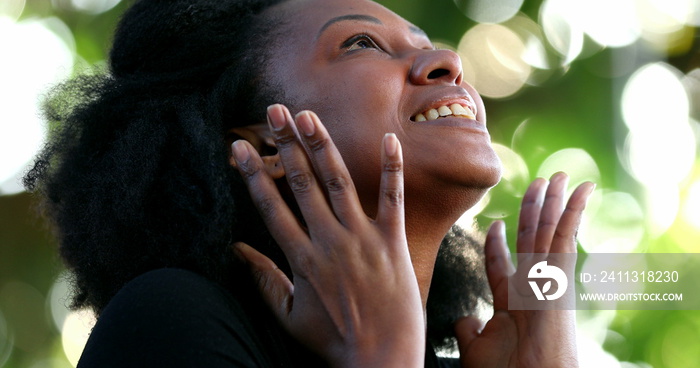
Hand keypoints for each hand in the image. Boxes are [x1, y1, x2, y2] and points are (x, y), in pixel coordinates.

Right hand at [230, 105, 424, 367]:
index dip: (252, 174)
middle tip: (273, 112)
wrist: (382, 357)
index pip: (270, 206)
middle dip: (285, 144)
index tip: (238, 147)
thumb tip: (236, 250)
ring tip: (309, 116)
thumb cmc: (333, 340)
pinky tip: (390, 139)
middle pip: (301, 183)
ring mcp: (363, 238)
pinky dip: (392, 168)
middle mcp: (329, 241)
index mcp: (301, 258)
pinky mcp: (392, 241)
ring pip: (339, 182)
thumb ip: (262, 279)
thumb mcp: (288, 315)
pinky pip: (393, 198)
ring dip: (323, 146)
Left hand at [455, 173, 593, 367]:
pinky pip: (568, 237)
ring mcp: (548, 279)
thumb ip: (468, 328)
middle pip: (531, 238)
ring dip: (555, 202)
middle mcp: (531, 285)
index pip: (501, 262)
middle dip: (533, 210)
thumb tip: (464, 319)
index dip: (495, 242)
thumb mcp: (476, 347)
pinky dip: (575, 211)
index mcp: (510, 299)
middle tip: (538, 183)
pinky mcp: (563, 278)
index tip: (491, 223)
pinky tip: (581, 190)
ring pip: (550, 231)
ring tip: (558, 175)